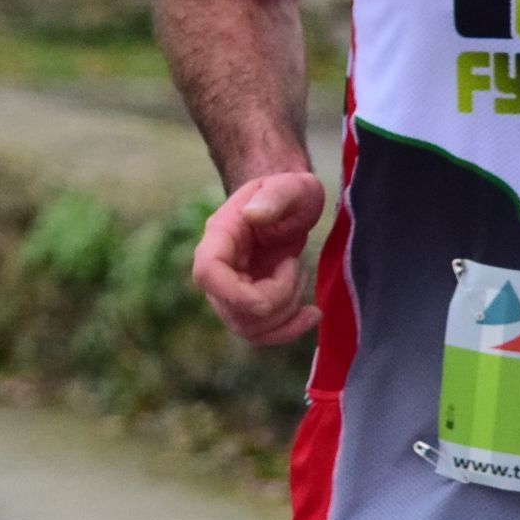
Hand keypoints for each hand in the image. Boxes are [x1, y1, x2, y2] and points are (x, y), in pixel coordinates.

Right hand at [193, 169, 327, 344]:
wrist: (288, 204)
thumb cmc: (289, 192)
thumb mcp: (290, 186)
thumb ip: (274, 196)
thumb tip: (254, 214)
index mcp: (220, 236)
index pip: (208, 273)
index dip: (234, 295)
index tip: (267, 298)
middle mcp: (219, 268)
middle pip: (232, 309)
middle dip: (277, 300)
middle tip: (295, 265)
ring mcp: (231, 288)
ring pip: (247, 327)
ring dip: (285, 314)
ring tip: (301, 278)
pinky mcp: (248, 302)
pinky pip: (259, 333)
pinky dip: (288, 330)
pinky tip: (311, 314)